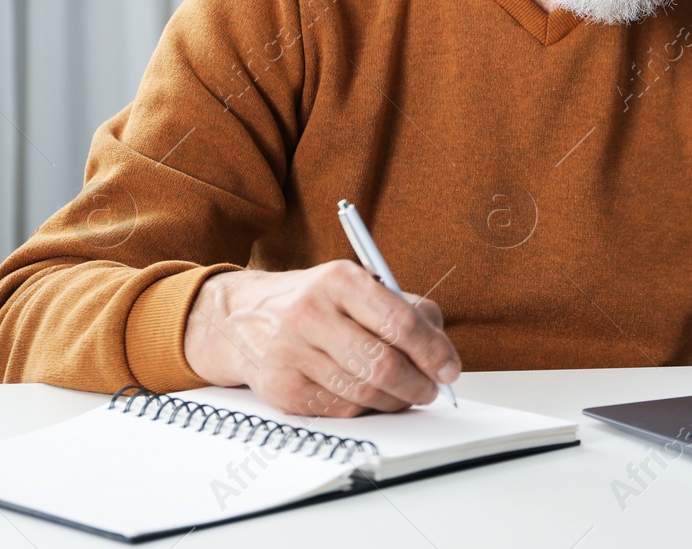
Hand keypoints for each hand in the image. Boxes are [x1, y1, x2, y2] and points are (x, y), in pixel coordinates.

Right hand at [183, 261, 460, 416]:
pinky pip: (340, 410)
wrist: (240, 317)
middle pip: (382, 365)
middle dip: (418, 384)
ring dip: (395, 400)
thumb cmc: (315, 301)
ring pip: (363, 394)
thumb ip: (407, 309)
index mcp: (339, 279)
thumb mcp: (359, 286)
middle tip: (432, 389)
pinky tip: (369, 396)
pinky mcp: (281, 388)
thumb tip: (443, 352)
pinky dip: (365, 409)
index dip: (432, 352)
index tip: (450, 369)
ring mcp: (291, 353)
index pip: (399, 322)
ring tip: (405, 393)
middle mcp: (310, 313)